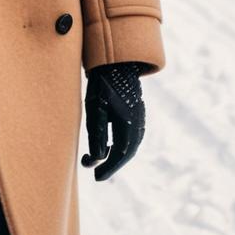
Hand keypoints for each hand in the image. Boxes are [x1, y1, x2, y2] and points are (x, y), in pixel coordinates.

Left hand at [81, 62, 145, 181]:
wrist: (114, 58)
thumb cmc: (101, 82)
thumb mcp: (95, 107)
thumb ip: (97, 134)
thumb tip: (97, 159)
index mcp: (129, 120)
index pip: (121, 153)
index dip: (109, 167)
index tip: (97, 176)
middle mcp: (138, 119)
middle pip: (128, 150)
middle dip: (113, 164)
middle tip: (98, 174)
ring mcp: (139, 113)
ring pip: (131, 142)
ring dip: (117, 155)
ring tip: (102, 161)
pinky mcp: (136, 109)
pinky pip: (132, 133)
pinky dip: (122, 144)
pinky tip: (111, 145)